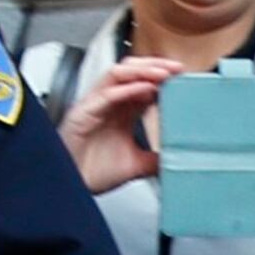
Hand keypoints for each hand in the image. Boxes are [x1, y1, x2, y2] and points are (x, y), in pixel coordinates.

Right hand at [58, 53, 177, 196]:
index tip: (182, 78)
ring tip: (164, 72)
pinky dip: (127, 88)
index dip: (163, 77)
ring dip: (143, 70)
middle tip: (177, 69)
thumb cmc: (91, 173)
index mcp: (120, 111)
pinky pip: (106, 93)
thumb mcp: (134, 166)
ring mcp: (95, 105)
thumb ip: (155, 160)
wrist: (72, 188)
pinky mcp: (84, 112)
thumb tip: (176, 159)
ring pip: (119, 73)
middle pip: (132, 71)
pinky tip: (145, 89)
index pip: (143, 83)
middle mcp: (107, 104)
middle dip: (155, 66)